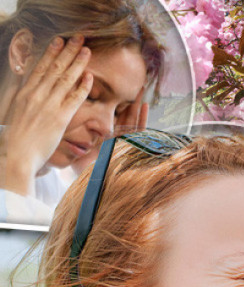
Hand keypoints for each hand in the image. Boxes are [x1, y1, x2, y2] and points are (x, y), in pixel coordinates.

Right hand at [0, 36, 92, 194]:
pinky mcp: (60, 118)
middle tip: (79, 38)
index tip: (59, 40)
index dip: (51, 52)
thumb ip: (24, 97)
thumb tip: (28, 86)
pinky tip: (90, 76)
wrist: (17, 155)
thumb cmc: (17, 137)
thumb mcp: (16, 111)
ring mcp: (48, 106)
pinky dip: (82, 86)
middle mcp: (36, 95)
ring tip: (87, 50)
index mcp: (25, 93)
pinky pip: (74, 98)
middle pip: (55, 68)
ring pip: (66, 79)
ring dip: (78, 63)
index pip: (40, 67)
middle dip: (68, 51)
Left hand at [73, 88, 148, 173]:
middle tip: (134, 85)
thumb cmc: (80, 164)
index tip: (118, 90)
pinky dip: (142, 118)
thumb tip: (71, 113)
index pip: (114, 117)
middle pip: (125, 115)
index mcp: (105, 137)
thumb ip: (77, 131)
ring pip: (133, 120)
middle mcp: (117, 138)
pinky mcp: (130, 146)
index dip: (118, 103)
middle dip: (130, 100)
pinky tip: (144, 105)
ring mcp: (125, 142)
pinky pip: (138, 130)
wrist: (89, 179)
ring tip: (141, 90)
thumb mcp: (76, 143)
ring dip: (137, 104)